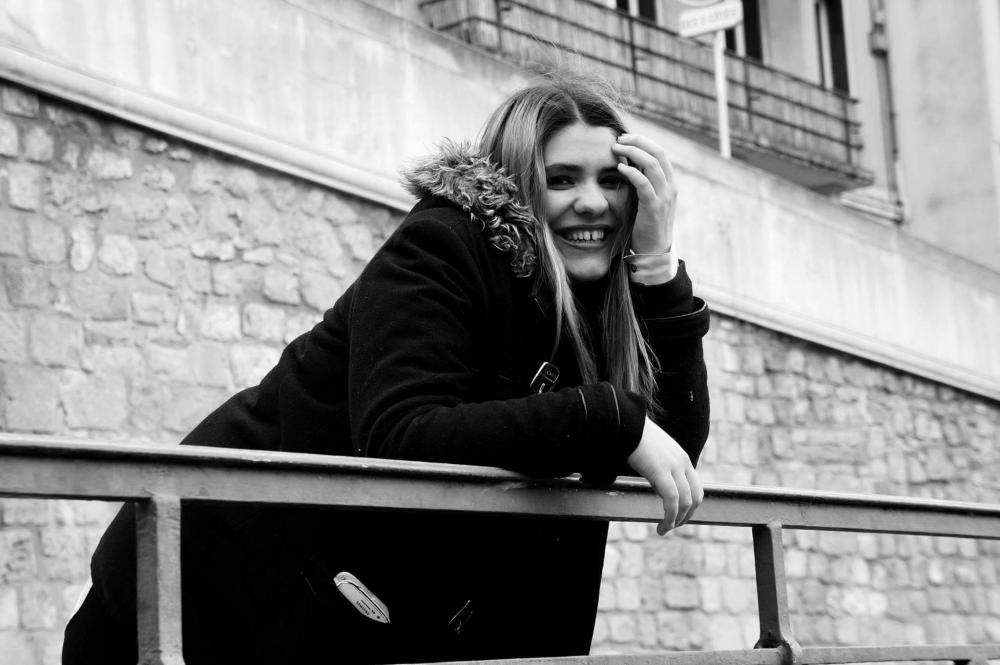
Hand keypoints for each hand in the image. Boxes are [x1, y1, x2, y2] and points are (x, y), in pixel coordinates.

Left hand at [612, 134, 676, 254]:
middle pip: (658, 153)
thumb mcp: (646, 199)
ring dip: (633, 152)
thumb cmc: (645, 225)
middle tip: (618, 139)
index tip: (625, 138)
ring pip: (652, 165)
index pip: (660, 153)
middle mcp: (670, 187)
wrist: (654, 252)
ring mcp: (664, 197)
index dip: (643, 141)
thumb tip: (626, 163)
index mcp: (670, 183)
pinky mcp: (654, 208)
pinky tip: (619, 168)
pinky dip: (632, 173)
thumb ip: (642, 183)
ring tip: (616, 149)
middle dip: (638, 141)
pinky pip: (644, 185)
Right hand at [627, 416, 702, 534]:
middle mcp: (683, 462)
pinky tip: (661, 525)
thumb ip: (659, 466)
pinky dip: (670, 517)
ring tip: (664, 529)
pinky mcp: (661, 471)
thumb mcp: (653, 452)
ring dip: (677, 520)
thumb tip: (655, 481)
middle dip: (686, 516)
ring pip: (685, 501)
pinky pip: (672, 500)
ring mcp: (674, 466)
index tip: (677, 516)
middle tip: (672, 526)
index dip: (689, 506)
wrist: (625, 422)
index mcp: (682, 458)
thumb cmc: (634, 436)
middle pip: (695, 497)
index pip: (696, 488)